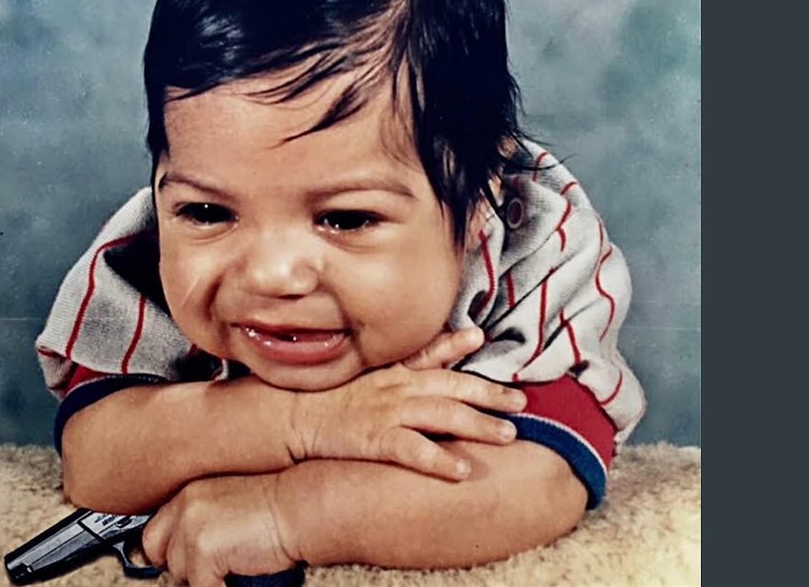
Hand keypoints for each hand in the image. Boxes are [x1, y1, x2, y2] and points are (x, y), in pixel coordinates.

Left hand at [141, 473, 295, 586]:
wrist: (301, 508)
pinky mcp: (203, 548)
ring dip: (203, 576)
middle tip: (212, 568)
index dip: (170, 551)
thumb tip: (182, 557)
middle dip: (182, 564)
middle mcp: (185, 504)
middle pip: (158, 551)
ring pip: (179, 572)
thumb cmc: (277, 512)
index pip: (155, 531)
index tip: (182, 562)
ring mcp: (191, 525)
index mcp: (190, 492)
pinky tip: (240, 575)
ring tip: (233, 566)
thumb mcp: (229, 508)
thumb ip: (203, 523)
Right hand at [288, 326, 526, 480]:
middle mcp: (396, 388)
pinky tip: (462, 470)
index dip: (457, 346)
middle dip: (489, 393)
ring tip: (508, 435)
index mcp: (391, 372)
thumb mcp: (356, 374)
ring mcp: (387, 412)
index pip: (429, 354)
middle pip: (451, 387)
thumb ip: (388, 368)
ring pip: (442, 416)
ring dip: (478, 425)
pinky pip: (413, 451)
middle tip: (522, 401)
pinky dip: (439, 460)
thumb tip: (414, 363)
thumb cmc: (322, 398)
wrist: (286, 416)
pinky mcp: (376, 440)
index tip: (481, 337)